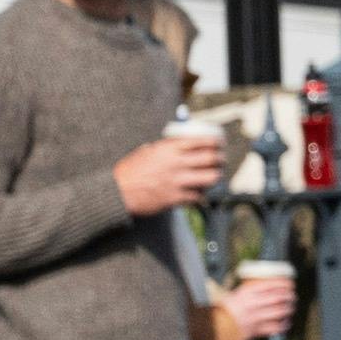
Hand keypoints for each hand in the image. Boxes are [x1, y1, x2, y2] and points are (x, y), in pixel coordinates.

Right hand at [114, 131, 229, 214]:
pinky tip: (201, 193)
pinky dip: (201, 194)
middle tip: (222, 160)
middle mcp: (176, 163)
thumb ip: (165, 148)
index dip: (216, 142)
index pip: (202, 141)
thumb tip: (179, 145)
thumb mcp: (147, 150)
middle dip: (221, 159)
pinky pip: (197, 196)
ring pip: (209, 178)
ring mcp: (177, 181)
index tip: (220, 144)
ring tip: (216, 176)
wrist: (118, 192)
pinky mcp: (175, 198)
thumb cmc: (130, 170)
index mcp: (169, 148)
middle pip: (210, 158)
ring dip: (216, 176)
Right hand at [221, 264, 301, 339]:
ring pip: (279, 311)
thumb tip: (264, 287)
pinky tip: (286, 322)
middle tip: (292, 296)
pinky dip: (283, 325)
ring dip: (288, 309)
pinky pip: (275, 327)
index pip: (271, 284)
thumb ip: (248, 291)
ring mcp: (256, 316)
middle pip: (278, 297)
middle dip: (289, 296)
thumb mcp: (233, 295)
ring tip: (291, 307)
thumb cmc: (224, 311)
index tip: (289, 283)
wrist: (216, 328)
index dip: (283, 283)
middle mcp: (253, 303)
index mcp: (247, 292)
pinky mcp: (257, 329)